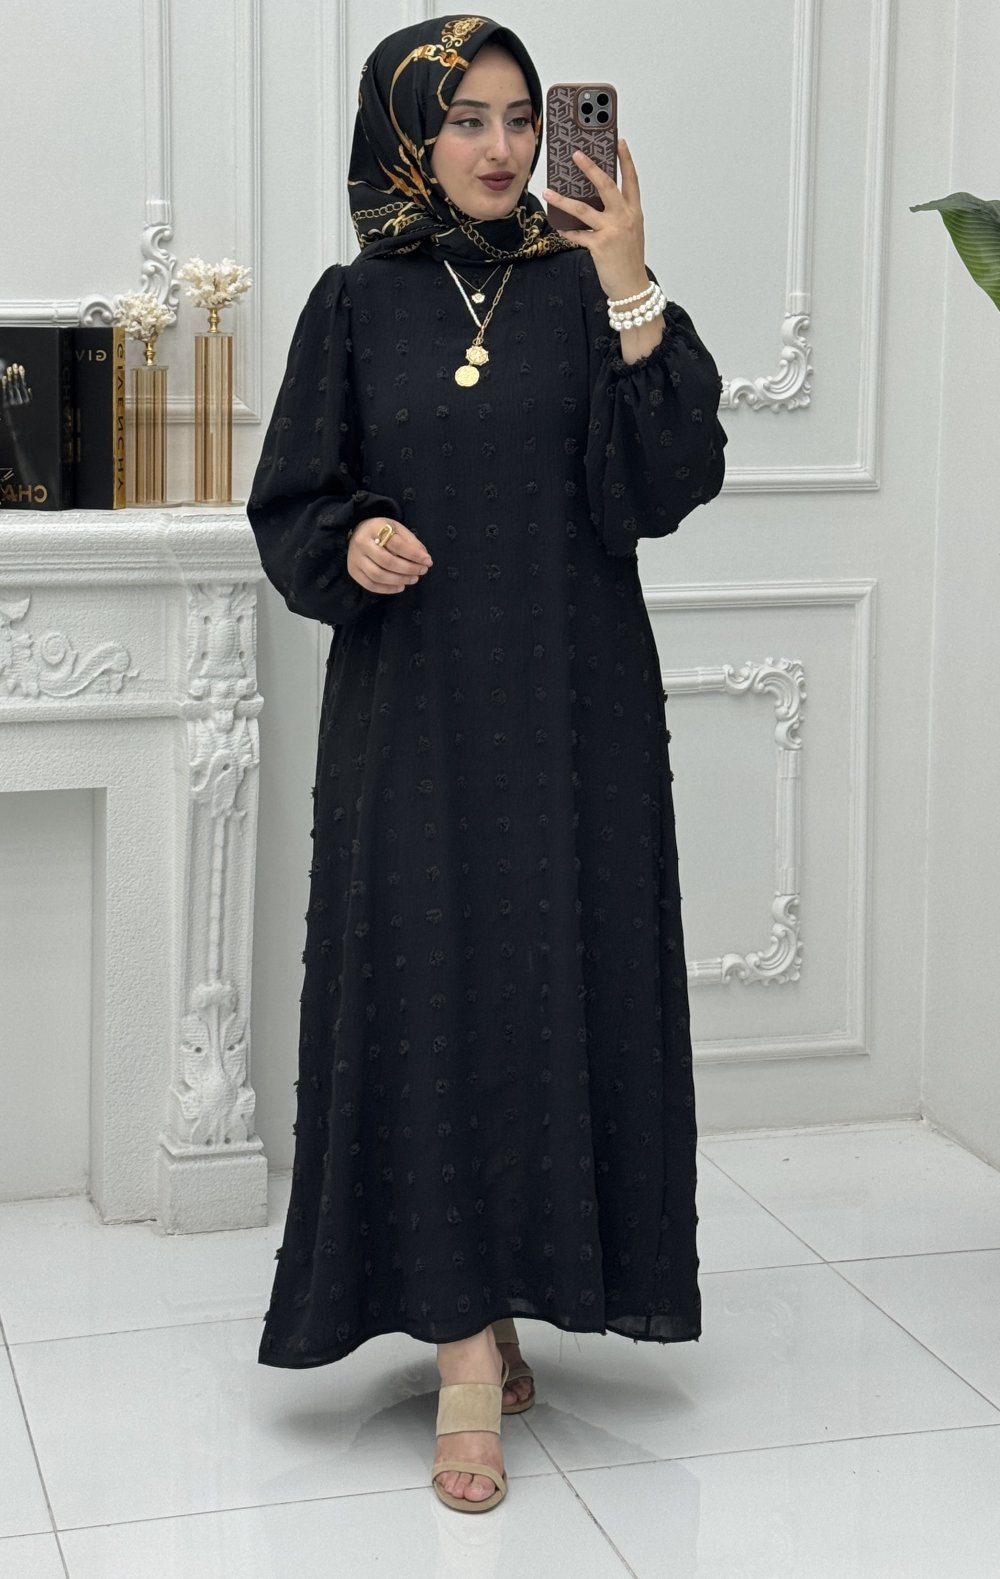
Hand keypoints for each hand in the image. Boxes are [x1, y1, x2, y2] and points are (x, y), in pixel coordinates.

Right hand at [347, 516, 432, 593]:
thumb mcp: (397, 529)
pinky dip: (387, 589)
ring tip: (413, 579)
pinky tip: (400, 587)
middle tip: (422, 571)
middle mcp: (361, 543)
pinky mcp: (353, 570)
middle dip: (408, 569)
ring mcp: (355, 558)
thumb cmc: (382, 531)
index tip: (427, 561)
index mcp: (375, 528)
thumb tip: (425, 558)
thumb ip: (411, 542)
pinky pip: (370, 585)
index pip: (396, 544)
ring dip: (399, 580)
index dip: (414, 554)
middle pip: (386, 561)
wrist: (359, 532)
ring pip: (378, 575)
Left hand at [543, 138, 649, 301]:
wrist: (632, 288)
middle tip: (576, 154)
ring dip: (563, 200)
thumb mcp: (629, 232)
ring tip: (548, 191)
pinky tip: (558, 226)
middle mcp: (624, 217)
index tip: (619, 141)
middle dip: (590, 167)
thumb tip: (595, 201)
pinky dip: (566, 231)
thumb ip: (617, 215)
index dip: (626, 159)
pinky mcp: (600, 246)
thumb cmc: (629, 260)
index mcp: (633, 212)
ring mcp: (612, 231)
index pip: (631, 180)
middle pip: (606, 185)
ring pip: (584, 209)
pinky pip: (577, 235)